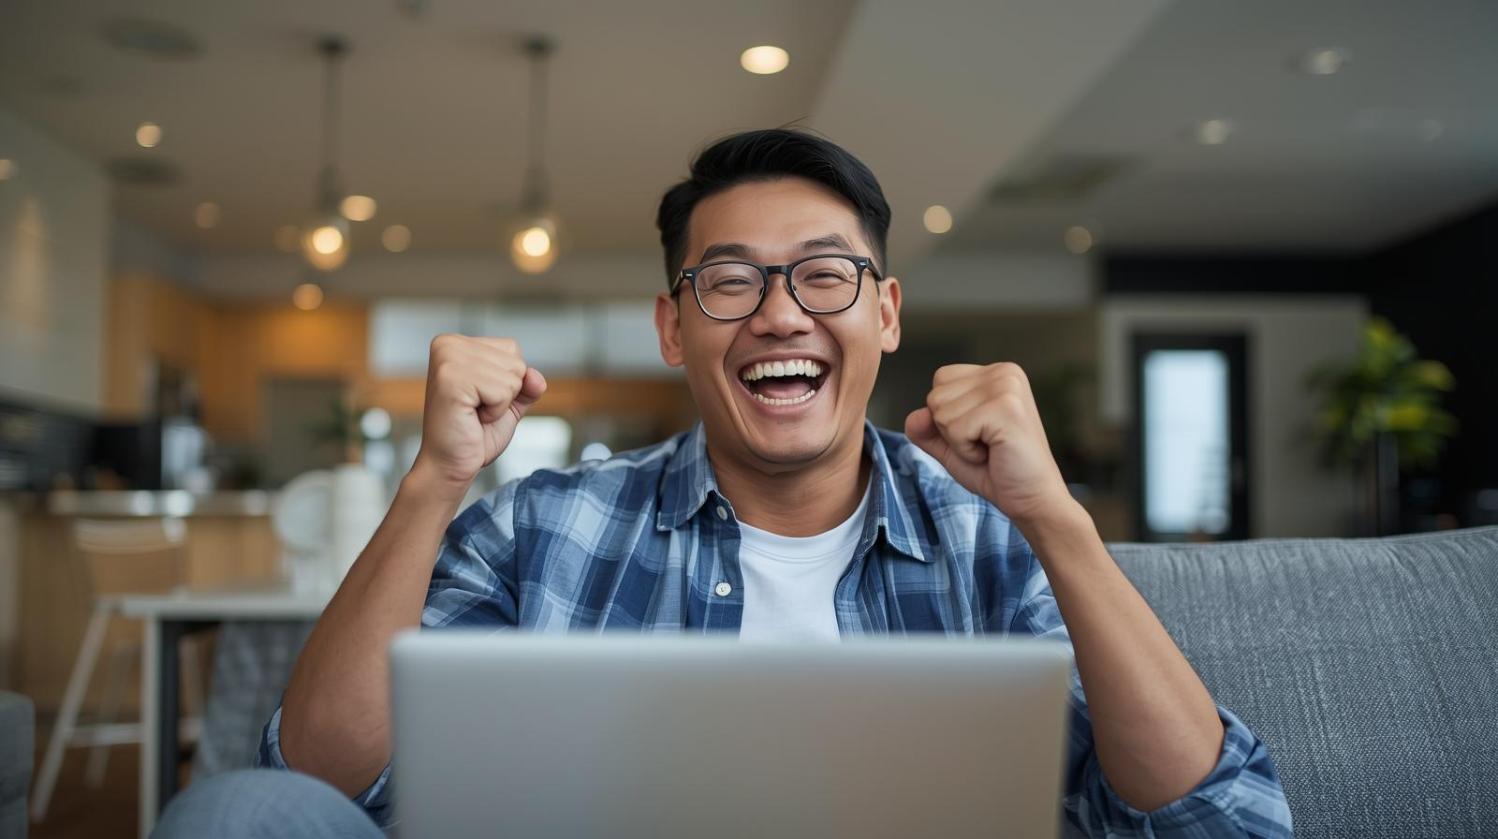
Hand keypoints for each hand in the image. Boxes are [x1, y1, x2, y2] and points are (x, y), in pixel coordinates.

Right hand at [411, 334, 545, 491]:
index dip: (507, 381)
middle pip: (515, 361)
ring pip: (512, 376)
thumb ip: (527, 384)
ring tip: (473, 413)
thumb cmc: (474, 434)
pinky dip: (495, 411)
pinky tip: (472, 417)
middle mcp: (448, 344)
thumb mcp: (509, 402)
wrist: (450, 464)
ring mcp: (448, 360)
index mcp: (456, 343)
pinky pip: (502, 391)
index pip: (512, 348)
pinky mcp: (451, 380)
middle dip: (505, 393)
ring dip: (500, 404)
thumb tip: (535, 377)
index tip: (480, 398)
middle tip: (476, 409)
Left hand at [904, 363, 1074, 527]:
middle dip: (951, 430)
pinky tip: (994, 453)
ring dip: (959, 442)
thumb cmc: (997, 471)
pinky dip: (966, 451)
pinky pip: (954, 429)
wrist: (1032, 499)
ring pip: (941, 412)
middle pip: (936, 396)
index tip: (981, 433)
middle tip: (986, 444)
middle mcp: (1004, 372)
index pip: (940, 380)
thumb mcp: (952, 446)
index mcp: (996, 373)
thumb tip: (915, 416)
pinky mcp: (1006, 408)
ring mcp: (1007, 387)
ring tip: (991, 448)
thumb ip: (927, 429)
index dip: (948, 416)